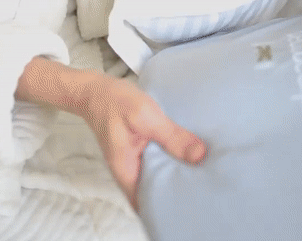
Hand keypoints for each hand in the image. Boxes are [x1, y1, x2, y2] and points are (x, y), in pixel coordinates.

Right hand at [79, 75, 205, 208]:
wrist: (95, 89)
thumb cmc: (114, 102)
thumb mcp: (145, 116)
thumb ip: (171, 136)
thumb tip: (200, 157)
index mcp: (127, 172)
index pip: (147, 206)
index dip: (167, 212)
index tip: (191, 209)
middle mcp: (130, 172)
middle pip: (155, 195)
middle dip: (178, 195)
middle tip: (207, 193)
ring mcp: (134, 162)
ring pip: (158, 178)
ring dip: (176, 177)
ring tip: (205, 177)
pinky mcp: (139, 151)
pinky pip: (158, 162)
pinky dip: (172, 161)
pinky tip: (189, 156)